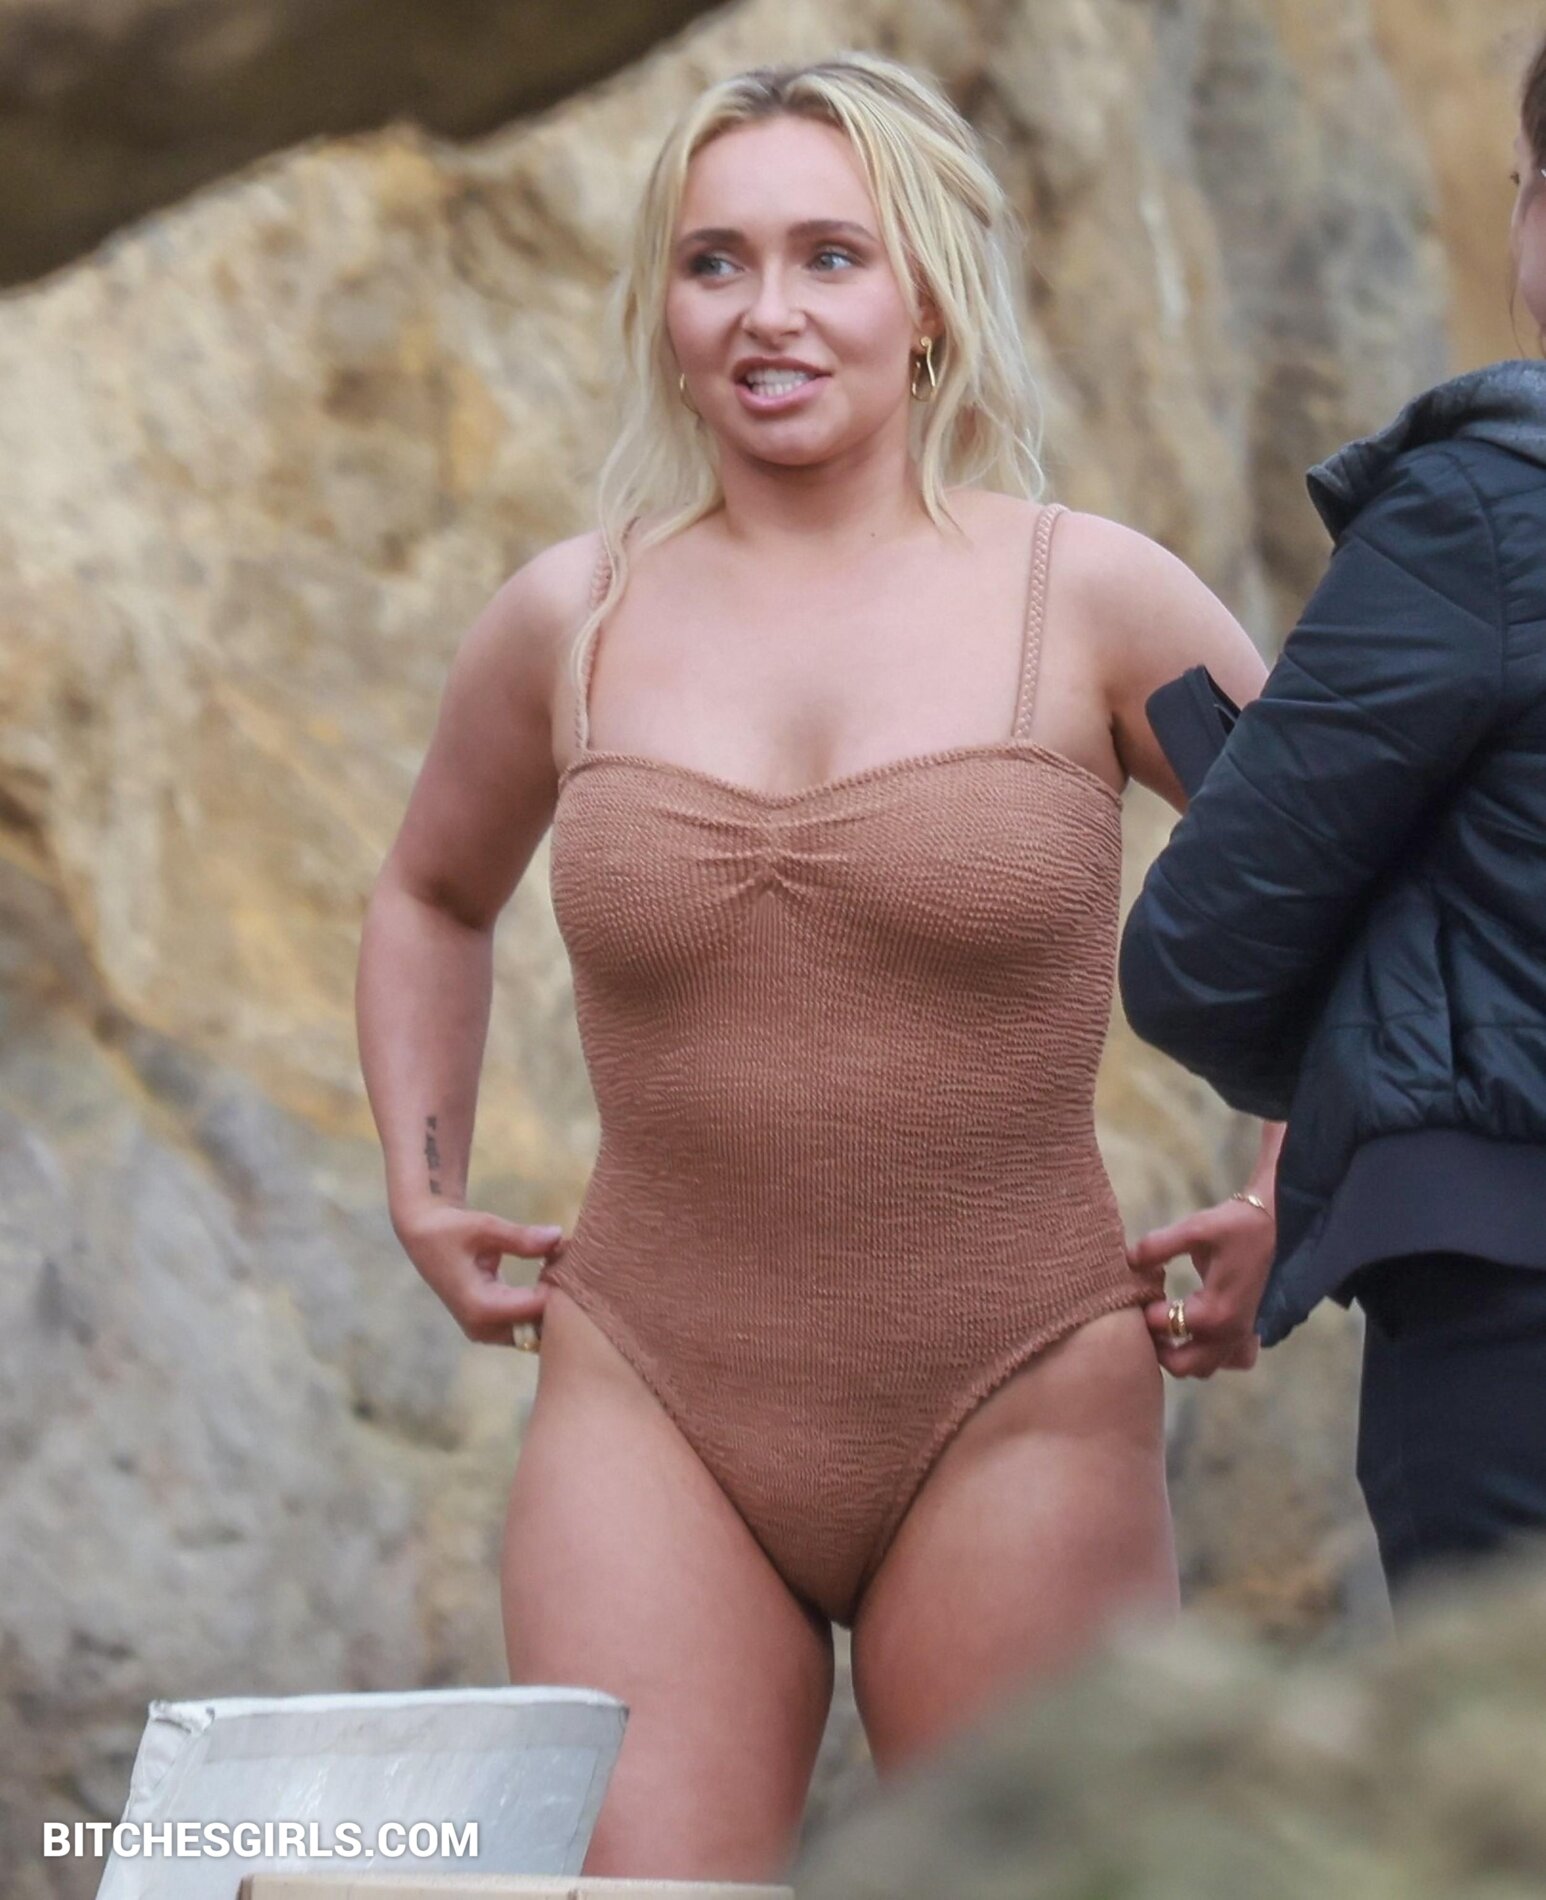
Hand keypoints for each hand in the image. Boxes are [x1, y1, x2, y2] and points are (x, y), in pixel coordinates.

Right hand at [392, 1202, 565, 1346]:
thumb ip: (521, 1237)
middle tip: (572, 1263)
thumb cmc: (452, 1229)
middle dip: (558, 1300)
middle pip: (537, 1328)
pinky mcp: (490, 1326)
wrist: (425, 1236)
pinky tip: (551, 1274)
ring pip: (534, 1332)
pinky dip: (541, 1305)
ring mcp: (485, 1331)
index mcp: (479, 1307)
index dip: (559, 1286)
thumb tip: (558, 1237)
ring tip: (562, 1266)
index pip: (534, 1310)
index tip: (572, 1259)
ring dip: (551, 1305)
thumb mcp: (485, 1227)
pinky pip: (525, 1326)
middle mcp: (482, 1327)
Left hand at [1126, 1196, 1274, 1378]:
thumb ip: (1157, 1246)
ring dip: (1182, 1355)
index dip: (1140, 1309)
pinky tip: (1200, 1331)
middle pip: (1181, 1365)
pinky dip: (1213, 1355)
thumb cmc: (1236, 1225)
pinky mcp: (1251, 1332)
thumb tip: (1126, 1260)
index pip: (1161, 1327)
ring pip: (1204, 1368)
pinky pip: (1231, 1361)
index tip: (1135, 1289)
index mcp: (1214, 1312)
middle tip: (1144, 1317)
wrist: (1278, 1224)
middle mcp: (1229, 1334)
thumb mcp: (1194, 1228)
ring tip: (1167, 1324)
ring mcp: (1243, 1337)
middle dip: (1157, 1347)